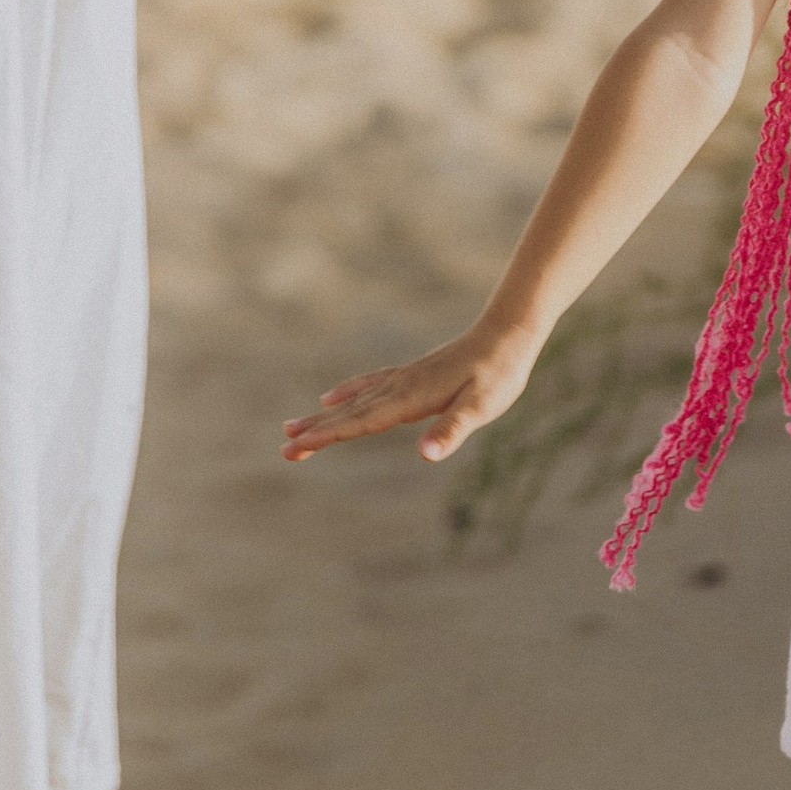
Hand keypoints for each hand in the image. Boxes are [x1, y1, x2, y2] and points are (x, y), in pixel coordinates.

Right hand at [283, 323, 536, 464]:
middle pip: (349, 414)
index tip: (296, 448)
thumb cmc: (498, 375)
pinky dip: (346, 393)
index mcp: (410, 399)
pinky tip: (331, 397)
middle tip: (284, 449)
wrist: (507, 334)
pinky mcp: (411, 375)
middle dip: (316, 432)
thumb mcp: (482, 407)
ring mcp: (402, 379)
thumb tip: (426, 455)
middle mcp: (399, 388)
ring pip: (353, 401)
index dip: (327, 437)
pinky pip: (368, 386)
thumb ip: (453, 430)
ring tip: (292, 428)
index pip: (359, 422)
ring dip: (322, 417)